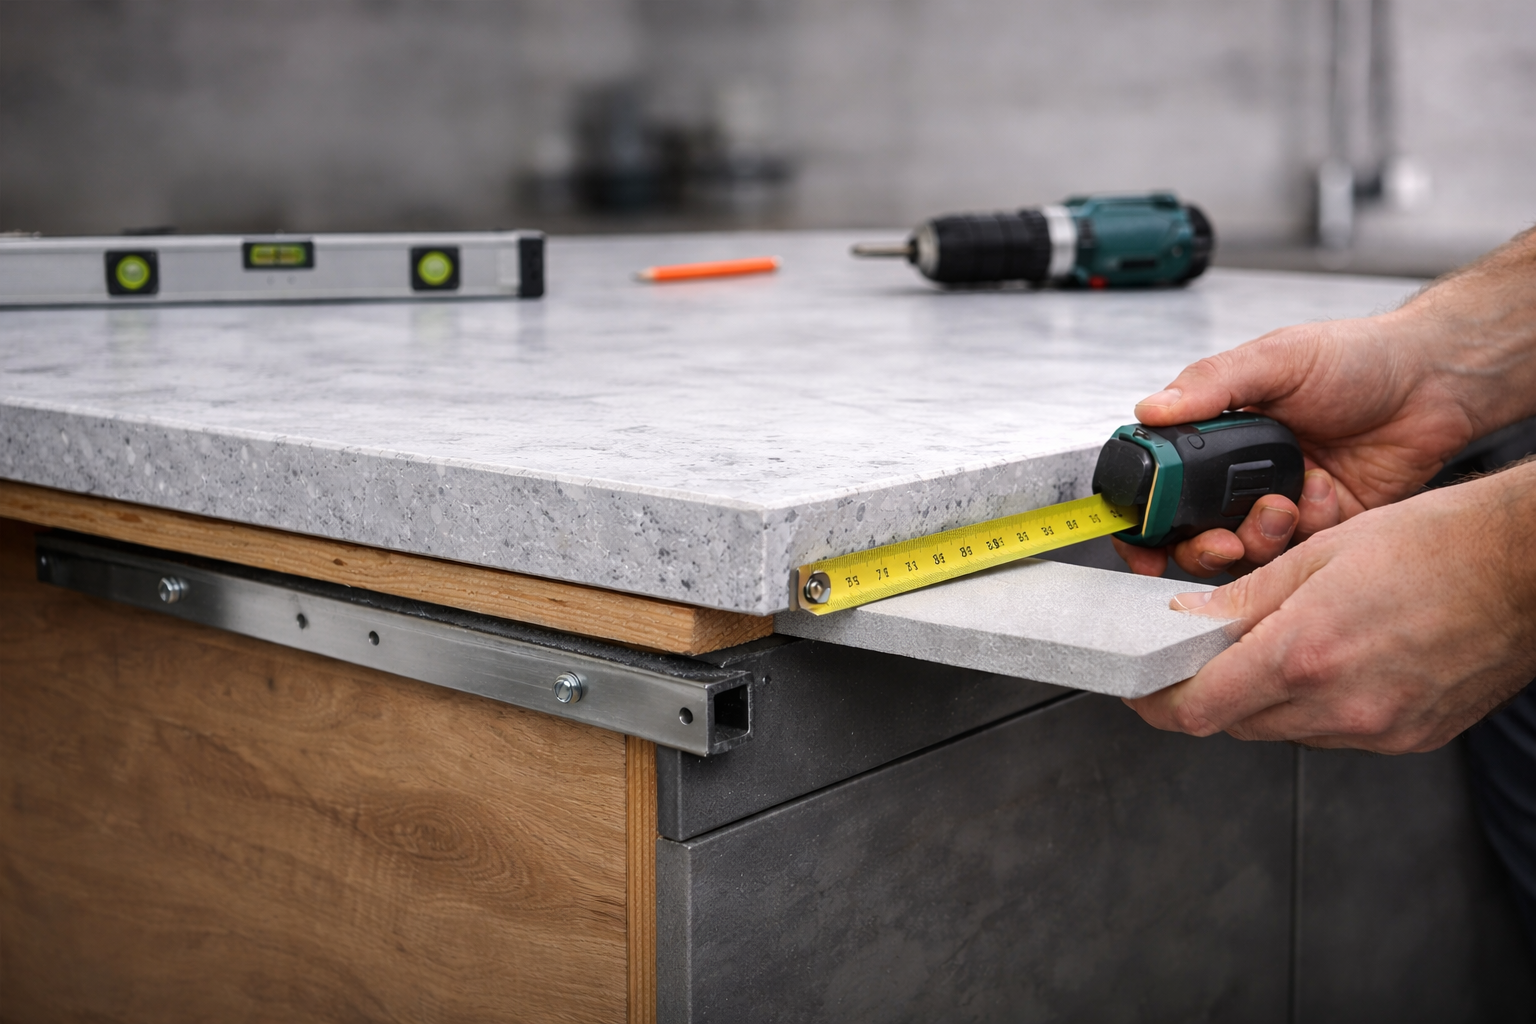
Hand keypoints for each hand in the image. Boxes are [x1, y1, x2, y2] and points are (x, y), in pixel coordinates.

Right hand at [1116, 310, 1478, 578]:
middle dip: (1202, 547)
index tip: (1142, 544)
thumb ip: (1211, 384)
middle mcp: (1240, 475)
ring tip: (1284, 505)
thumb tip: (1151, 407)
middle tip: (1222, 539)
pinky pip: (1299, 553)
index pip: (1160, 487)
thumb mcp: (1276, 359)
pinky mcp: (1321, 528)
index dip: (1142, 524)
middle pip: (1193, 536)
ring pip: (1245, 553)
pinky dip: (1310, 527)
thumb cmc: (1359, 359)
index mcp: (1216, 435)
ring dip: (1260, 536)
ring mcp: (1278, 504)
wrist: (1433, 382)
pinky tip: (1327, 490)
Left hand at [1126, 461, 1535, 752]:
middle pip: (1236, 722)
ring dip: (1261, 697)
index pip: (1198, 709)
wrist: (1527, 568)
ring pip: (1283, 730)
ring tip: (1280, 642)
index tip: (1138, 690)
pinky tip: (1329, 659)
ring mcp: (1379, 730)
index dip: (1155, 703)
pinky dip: (1311, 704)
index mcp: (1306, 656)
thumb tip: (1184, 621)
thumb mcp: (1318, 554)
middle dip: (1207, 692)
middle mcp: (1341, 707)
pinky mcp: (1408, 739)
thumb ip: (1242, 599)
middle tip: (1200, 654)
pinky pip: (1332, 732)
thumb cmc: (1437, 545)